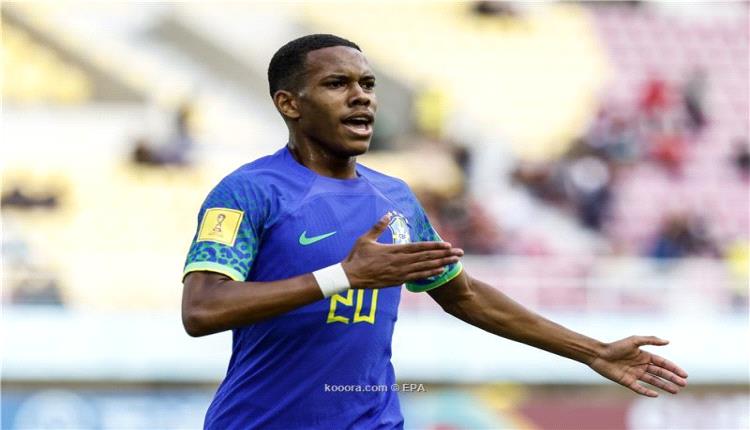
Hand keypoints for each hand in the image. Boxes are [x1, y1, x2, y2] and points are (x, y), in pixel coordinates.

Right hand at [342, 214, 463, 288]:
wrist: (350, 276)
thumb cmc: (357, 256)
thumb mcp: (366, 238)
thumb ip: (378, 226)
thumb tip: (388, 214)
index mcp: (394, 250)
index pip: (418, 247)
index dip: (434, 245)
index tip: (447, 244)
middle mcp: (400, 261)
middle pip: (426, 257)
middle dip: (444, 255)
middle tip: (459, 253)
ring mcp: (400, 272)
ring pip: (425, 268)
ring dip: (441, 264)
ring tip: (454, 262)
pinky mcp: (397, 281)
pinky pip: (417, 277)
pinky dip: (429, 274)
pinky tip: (440, 272)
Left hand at [589, 336, 687, 396]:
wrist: (598, 354)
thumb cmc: (615, 346)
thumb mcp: (634, 340)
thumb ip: (650, 340)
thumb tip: (668, 341)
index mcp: (644, 355)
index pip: (662, 363)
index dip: (673, 368)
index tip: (684, 374)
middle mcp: (641, 365)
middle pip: (660, 373)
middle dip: (672, 378)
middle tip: (684, 384)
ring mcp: (634, 374)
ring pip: (653, 381)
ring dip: (664, 386)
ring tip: (676, 391)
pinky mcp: (627, 381)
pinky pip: (640, 388)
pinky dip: (647, 392)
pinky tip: (656, 395)